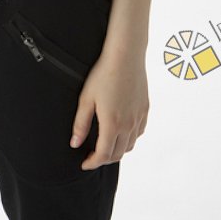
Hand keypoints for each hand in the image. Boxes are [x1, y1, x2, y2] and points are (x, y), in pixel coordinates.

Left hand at [70, 50, 148, 169]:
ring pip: (130, 146)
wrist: (126, 56)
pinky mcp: (145, 110)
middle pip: (117, 154)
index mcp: (112, 124)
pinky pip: (139, 133)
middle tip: (92, 155)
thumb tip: (75, 143)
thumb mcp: (86, 98)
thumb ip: (80, 123)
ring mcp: (138, 118)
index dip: (92, 163)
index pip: (103, 155)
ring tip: (106, 145)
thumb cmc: (103, 74)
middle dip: (103, 159)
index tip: (84, 164)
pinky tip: (122, 132)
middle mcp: (128, 125)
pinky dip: (130, 139)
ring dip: (117, 150)